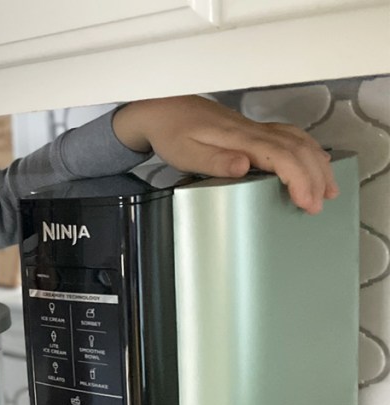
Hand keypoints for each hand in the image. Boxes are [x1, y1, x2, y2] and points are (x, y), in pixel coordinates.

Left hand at [113, 96, 337, 213]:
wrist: (165, 111)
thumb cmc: (173, 133)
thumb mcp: (185, 153)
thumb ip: (215, 160)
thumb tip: (244, 166)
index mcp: (240, 139)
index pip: (282, 157)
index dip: (299, 179)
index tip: (306, 201)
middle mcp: (254, 131)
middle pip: (298, 150)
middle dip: (315, 177)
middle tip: (318, 205)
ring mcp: (256, 129)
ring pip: (300, 141)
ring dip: (318, 164)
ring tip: (328, 188)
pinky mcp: (254, 130)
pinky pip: (291, 137)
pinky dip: (309, 150)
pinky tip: (315, 161)